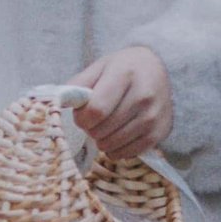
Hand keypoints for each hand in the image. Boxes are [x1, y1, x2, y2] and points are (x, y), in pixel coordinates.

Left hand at [68, 45, 173, 159]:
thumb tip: (61, 106)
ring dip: (102, 140)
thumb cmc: (123, 69)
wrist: (156, 70)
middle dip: (90, 129)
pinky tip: (118, 135)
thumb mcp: (99, 67)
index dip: (82, 118)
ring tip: (106, 126)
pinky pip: (126, 153)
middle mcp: (143, 96)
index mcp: (125, 74)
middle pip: (102, 130)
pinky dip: (116, 149)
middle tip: (95, 119)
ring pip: (112, 144)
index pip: (96, 110)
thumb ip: (78, 85)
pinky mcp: (160, 132)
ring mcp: (153, 116)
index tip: (82, 114)